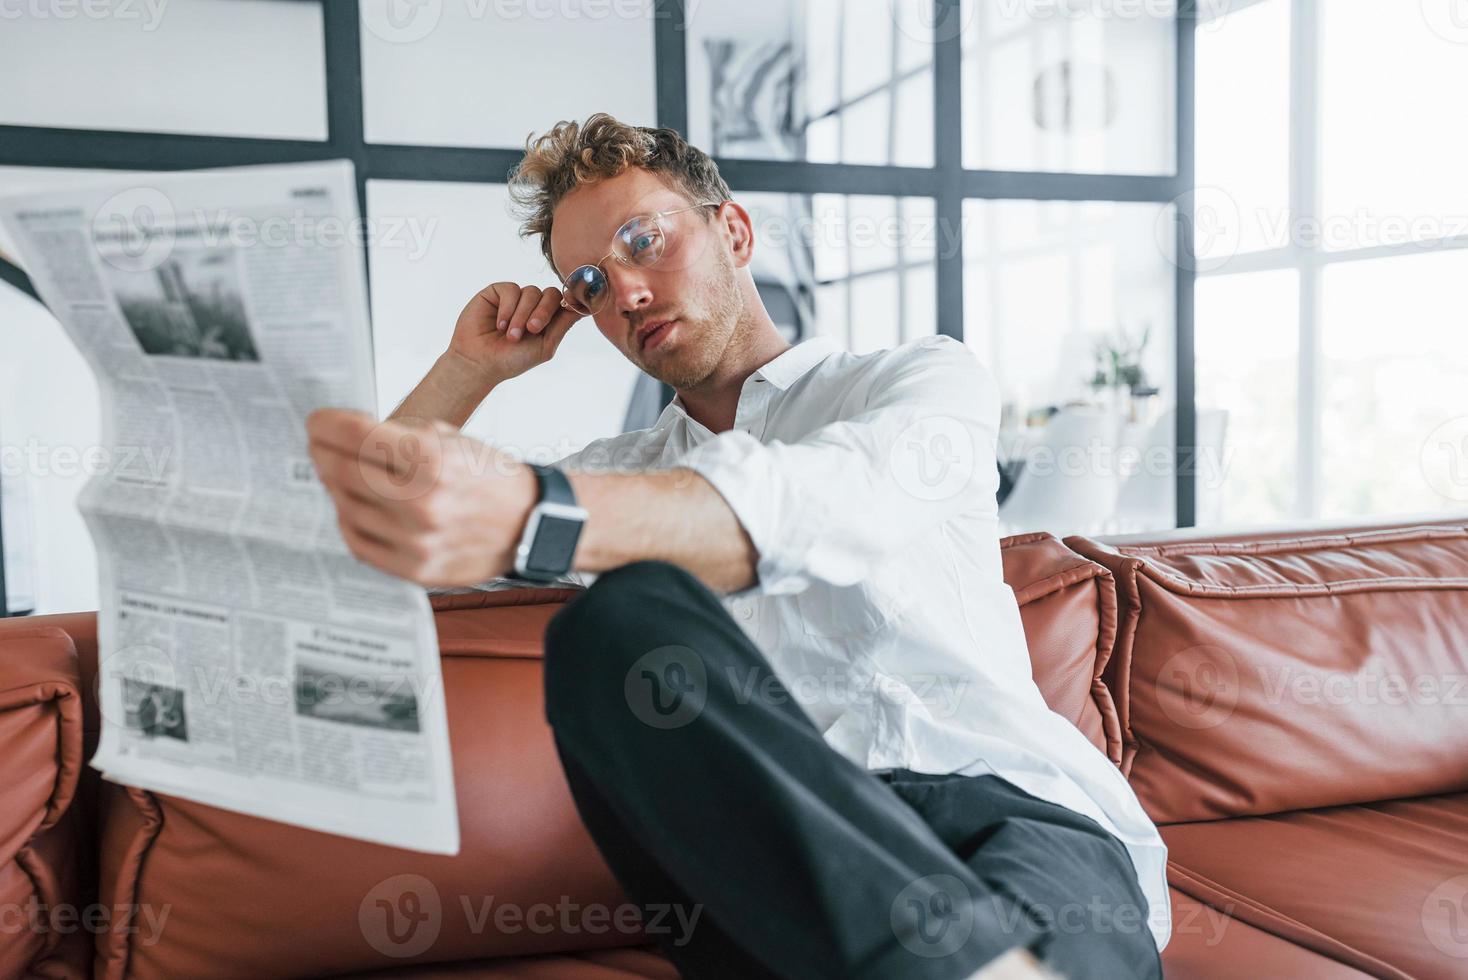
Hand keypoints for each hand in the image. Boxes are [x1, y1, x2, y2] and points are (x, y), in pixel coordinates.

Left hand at [306, 408, 537, 586]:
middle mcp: (422, 501)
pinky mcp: (416, 569)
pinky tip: (352, 507)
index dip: (325, 425)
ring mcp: (417, 540)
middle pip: (342, 471)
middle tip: (318, 446)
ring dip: (335, 487)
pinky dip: (348, 521)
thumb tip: (346, 435)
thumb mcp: (452, 438)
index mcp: (433, 459)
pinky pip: (359, 542)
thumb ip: (400, 436)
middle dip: (323, 453)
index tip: (316, 422)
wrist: (531, 522)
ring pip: (346, 507)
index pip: (354, 435)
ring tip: (338, 475)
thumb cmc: (490, 476)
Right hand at [448, 281, 582, 386]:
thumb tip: (584, 307)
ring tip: (511, 336)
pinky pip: (511, 290)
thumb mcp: (544, 346)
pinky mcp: (497, 292)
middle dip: (544, 311)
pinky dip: (508, 308)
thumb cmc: (512, 360)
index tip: (573, 305)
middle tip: (533, 329)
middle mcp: (533, 306)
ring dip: (522, 315)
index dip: (570, 301)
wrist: (479, 363)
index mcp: (548, 319)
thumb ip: (562, 325)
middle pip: (551, 294)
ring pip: (531, 292)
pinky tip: (500, 325)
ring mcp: (516, 298)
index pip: (565, 302)